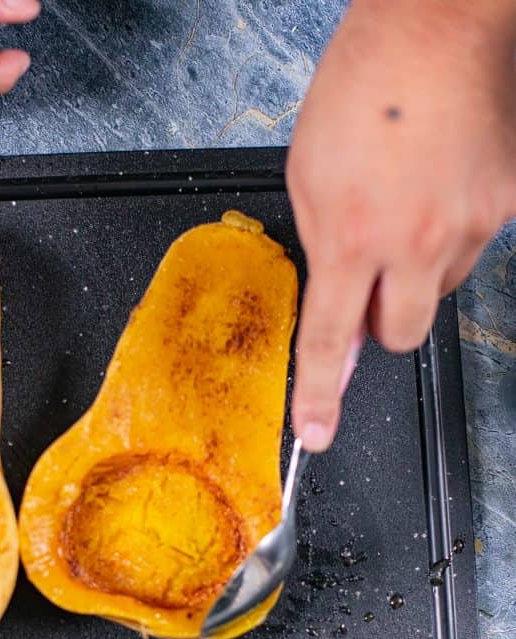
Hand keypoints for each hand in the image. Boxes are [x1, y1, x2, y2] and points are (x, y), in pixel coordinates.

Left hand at [286, 0, 515, 451]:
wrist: (439, 24)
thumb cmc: (364, 84)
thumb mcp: (308, 173)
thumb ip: (321, 250)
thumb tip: (333, 305)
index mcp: (352, 236)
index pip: (330, 339)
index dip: (319, 394)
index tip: (316, 432)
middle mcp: (415, 242)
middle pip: (400, 335)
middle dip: (382, 320)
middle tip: (373, 277)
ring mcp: (469, 226)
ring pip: (438, 291)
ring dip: (417, 271)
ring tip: (406, 206)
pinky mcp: (505, 206)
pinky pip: (472, 248)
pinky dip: (451, 232)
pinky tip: (438, 186)